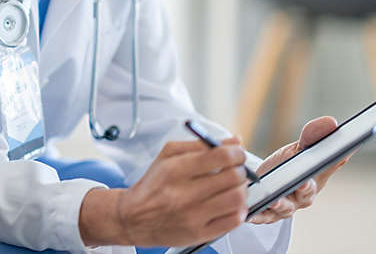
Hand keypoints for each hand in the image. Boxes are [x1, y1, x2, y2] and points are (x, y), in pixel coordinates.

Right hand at [80, 138, 249, 246]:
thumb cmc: (153, 185)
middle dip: (240, 170)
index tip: (237, 154)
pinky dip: (239, 210)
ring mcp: (193, 215)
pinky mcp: (199, 233)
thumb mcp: (168, 156)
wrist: (133, 217)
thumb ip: (201, 145)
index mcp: (175, 170)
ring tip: (233, 187)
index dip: (236, 153)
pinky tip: (230, 205)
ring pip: (236, 199)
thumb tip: (234, 140)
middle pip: (232, 177)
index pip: (220, 156)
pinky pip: (233, 221)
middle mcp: (184, 193)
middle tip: (236, 170)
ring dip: (241, 190)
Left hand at [249, 116, 346, 224]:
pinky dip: (255, 214)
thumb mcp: (300, 148)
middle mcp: (300, 200)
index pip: (314, 183)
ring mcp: (283, 208)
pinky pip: (261, 215)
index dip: (310, 183)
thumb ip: (314, 136)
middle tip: (286, 192)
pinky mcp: (266, 212)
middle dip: (296, 194)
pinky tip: (248, 212)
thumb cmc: (291, 163)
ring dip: (275, 206)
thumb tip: (331, 123)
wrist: (272, 177)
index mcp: (313, 184)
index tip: (305, 180)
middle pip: (299, 198)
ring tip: (268, 200)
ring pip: (280, 209)